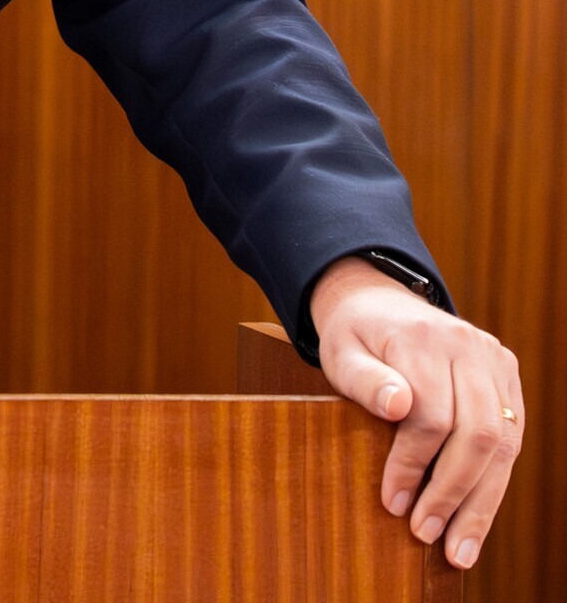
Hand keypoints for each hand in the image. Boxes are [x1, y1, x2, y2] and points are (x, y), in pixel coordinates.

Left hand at [312, 254, 523, 569]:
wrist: (379, 303)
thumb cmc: (354, 337)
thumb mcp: (339, 352)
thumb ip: (364, 380)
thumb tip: (397, 406)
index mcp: (425, 339)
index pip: (431, 416)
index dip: (412, 465)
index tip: (392, 503)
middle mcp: (470, 347)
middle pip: (478, 434)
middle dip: (454, 494)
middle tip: (428, 535)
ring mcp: (495, 362)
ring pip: (503, 443)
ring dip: (481, 502)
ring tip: (459, 548)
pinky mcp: (507, 378)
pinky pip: (510, 439)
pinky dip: (492, 483)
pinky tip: (475, 518)